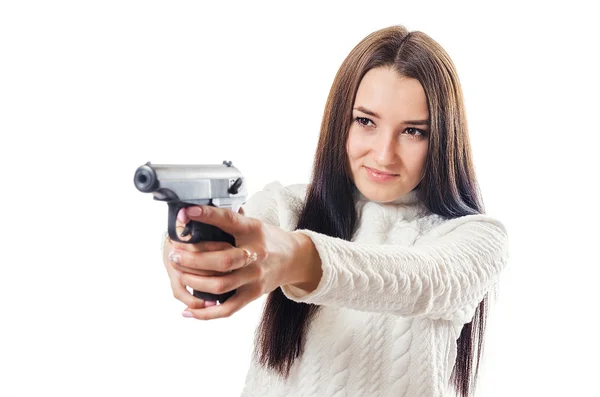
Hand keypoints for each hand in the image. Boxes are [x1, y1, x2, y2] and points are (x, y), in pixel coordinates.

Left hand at [167, 205, 308, 319]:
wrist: (295, 258)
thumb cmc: (267, 238)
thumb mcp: (253, 222)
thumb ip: (230, 222)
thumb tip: (196, 213)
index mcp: (253, 230)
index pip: (229, 221)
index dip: (207, 215)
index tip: (186, 212)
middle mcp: (255, 255)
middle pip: (221, 260)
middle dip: (192, 259)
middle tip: (173, 254)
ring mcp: (254, 277)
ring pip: (219, 285)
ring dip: (194, 282)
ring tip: (178, 274)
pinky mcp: (253, 295)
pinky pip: (227, 309)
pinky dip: (205, 314)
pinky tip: (188, 312)